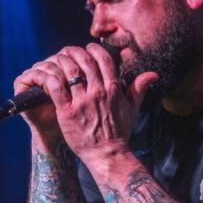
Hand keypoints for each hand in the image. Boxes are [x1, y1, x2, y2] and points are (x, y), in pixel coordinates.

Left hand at [22, 43, 157, 157]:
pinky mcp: (66, 112)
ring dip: (62, 61)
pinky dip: (51, 78)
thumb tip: (153, 74)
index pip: (103, 58)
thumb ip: (139, 89)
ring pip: (69, 70)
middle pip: (84, 60)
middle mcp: (98, 92)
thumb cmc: (119, 132)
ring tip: (59, 60)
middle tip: (69, 51)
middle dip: (75, 51)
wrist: (107, 154)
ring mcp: (82, 102)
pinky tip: (50, 76)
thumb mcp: (132, 109)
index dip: (94, 49)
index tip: (88, 48)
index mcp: (113, 89)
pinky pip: (55, 88)